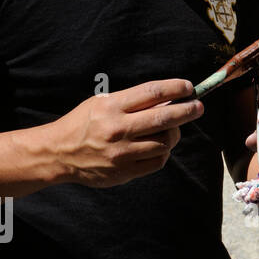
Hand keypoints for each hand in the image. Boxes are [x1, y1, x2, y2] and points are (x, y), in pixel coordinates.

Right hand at [45, 79, 203, 187]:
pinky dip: (162, 153)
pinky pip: (157, 161)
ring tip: (171, 130)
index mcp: (111, 106)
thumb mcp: (102, 103)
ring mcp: (122, 152)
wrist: (59, 153)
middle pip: (164, 118)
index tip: (188, 87)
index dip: (174, 88)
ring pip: (164, 142)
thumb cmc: (84, 124)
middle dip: (186, 111)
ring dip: (172, 135)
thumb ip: (132, 102)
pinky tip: (158, 147)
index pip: (151, 93)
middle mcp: (118, 128)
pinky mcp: (125, 171)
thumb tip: (168, 100)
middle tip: (198, 107)